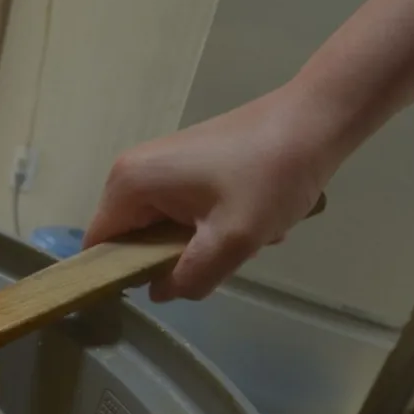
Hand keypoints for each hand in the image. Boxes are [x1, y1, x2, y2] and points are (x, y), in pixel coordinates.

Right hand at [85, 85, 344, 301]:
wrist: (314, 122)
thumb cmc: (270, 176)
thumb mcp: (231, 240)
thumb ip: (189, 277)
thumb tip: (159, 291)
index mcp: (130, 184)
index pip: (99, 247)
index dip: (117, 277)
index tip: (159, 292)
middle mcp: (134, 171)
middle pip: (133, 240)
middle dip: (173, 258)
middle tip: (218, 256)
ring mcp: (161, 165)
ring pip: (164, 229)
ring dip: (201, 244)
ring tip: (242, 235)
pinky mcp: (186, 164)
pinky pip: (184, 212)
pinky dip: (213, 224)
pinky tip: (250, 218)